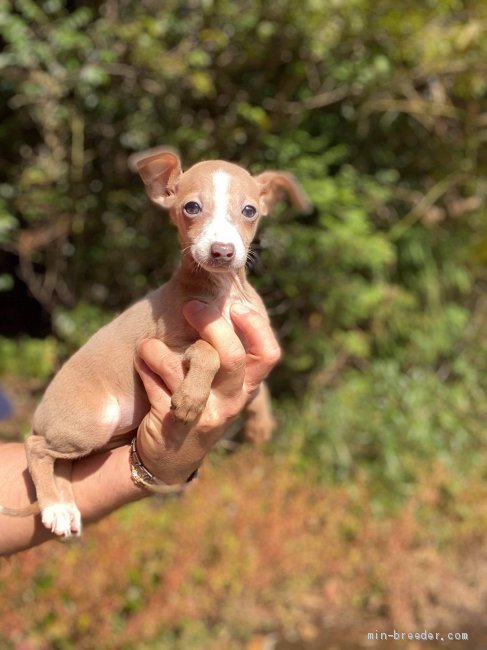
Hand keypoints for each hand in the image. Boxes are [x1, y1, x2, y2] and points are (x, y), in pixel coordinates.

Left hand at [134, 301, 280, 484]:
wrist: (168, 454)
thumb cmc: (192, 397)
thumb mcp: (215, 376)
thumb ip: (219, 341)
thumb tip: (217, 280)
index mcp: (246, 384)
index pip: (267, 354)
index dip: (255, 326)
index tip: (234, 304)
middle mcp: (231, 401)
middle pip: (230, 356)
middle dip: (209, 324)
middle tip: (190, 306)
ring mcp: (204, 415)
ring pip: (188, 370)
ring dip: (162, 351)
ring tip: (149, 346)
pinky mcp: (175, 424)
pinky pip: (158, 384)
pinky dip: (146, 366)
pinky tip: (142, 364)